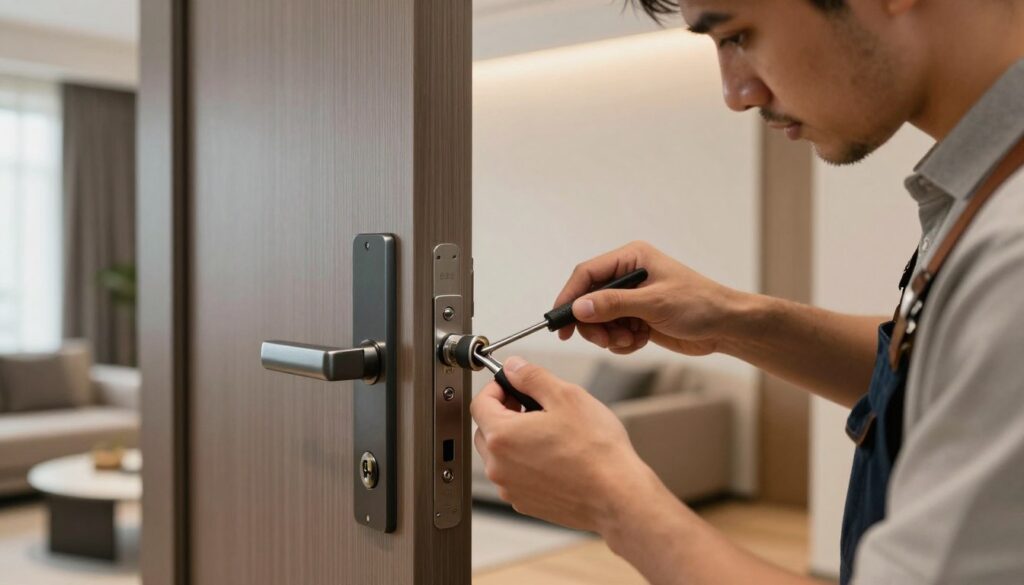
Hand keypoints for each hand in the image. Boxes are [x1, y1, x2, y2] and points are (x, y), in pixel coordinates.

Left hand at [471, 356, 658, 533]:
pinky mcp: (525, 503)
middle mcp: (499, 466)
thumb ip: (532, 377)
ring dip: (515, 439)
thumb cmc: (596, 450)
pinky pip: (515, 476)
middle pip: (486, 430)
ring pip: (500, 455)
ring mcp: (510, 488)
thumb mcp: (566, 396)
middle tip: (532, 405)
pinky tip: (554, 456)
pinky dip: (526, 463)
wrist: (617, 495)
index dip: (496, 388)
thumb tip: (514, 367)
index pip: (480, 403)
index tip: (513, 384)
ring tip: (548, 431)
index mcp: (502, 436)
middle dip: (504, 413)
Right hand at [553, 241, 740, 355]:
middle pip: (588, 300)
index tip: (560, 322)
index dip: (570, 297)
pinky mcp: (637, 318)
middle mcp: (628, 276)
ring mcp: (632, 298)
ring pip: (599, 320)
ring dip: (610, 335)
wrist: (726, 327)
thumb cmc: (699, 305)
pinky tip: (640, 340)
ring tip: (630, 339)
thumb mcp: (654, 303)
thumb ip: (614, 304)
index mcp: (631, 258)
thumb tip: (579, 308)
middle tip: (605, 339)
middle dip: (594, 324)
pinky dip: (622, 342)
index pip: (587, 274)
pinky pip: (614, 332)